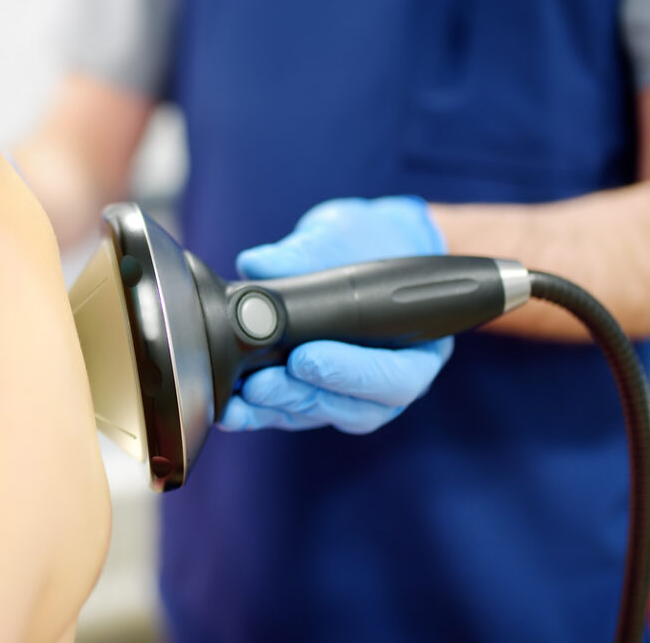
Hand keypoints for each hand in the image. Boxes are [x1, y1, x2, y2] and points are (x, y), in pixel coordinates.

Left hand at [219, 196, 453, 433]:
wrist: (360, 245)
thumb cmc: (367, 241)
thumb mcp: (345, 232)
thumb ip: (309, 250)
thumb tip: (260, 263)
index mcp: (418, 345)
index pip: (396, 376)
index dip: (349, 375)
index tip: (303, 360)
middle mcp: (389, 378)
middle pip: (355, 408)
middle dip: (303, 397)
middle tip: (261, 384)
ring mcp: (352, 391)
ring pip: (321, 415)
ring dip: (278, 410)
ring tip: (242, 398)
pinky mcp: (315, 392)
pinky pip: (294, 413)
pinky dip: (262, 412)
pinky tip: (231, 407)